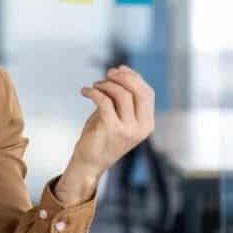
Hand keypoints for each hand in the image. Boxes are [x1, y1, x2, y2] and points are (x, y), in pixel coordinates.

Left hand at [56, 65, 155, 204]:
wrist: (89, 163)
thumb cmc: (101, 136)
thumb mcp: (116, 115)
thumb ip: (122, 97)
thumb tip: (120, 70)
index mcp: (147, 123)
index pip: (148, 92)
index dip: (133, 77)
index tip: (117, 70)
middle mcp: (142, 127)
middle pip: (139, 91)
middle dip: (123, 77)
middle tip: (106, 74)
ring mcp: (128, 129)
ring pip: (122, 94)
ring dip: (106, 85)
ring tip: (94, 86)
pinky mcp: (111, 130)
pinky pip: (104, 102)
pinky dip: (93, 92)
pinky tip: (84, 92)